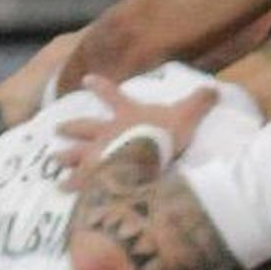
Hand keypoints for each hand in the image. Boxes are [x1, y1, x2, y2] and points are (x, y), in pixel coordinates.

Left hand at [57, 78, 216, 173]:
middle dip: (73, 127)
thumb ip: (199, 102)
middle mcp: (108, 132)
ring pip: (78, 153)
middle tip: (58, 128)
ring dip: (66, 156)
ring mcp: (100, 152)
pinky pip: (81, 181)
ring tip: (54, 159)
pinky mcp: (97, 173)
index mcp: (128, 115)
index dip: (101, 87)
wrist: (147, 152)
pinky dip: (72, 186)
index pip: (112, 96)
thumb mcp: (186, 113)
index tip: (86, 80)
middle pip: (86, 127)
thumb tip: (215, 89)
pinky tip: (61, 189)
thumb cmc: (165, 132)